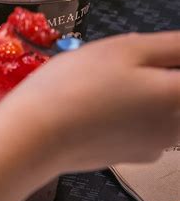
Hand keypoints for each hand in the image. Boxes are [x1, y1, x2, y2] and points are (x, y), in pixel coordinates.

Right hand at [0, 31, 179, 171]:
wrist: (36, 134)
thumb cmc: (75, 87)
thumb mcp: (125, 48)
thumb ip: (170, 45)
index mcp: (179, 96)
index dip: (169, 56)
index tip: (150, 50)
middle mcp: (174, 127)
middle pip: (174, 88)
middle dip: (154, 69)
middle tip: (118, 59)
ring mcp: (152, 145)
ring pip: (156, 105)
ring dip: (138, 88)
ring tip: (100, 78)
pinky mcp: (129, 154)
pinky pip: (137, 123)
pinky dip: (123, 109)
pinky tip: (94, 100)